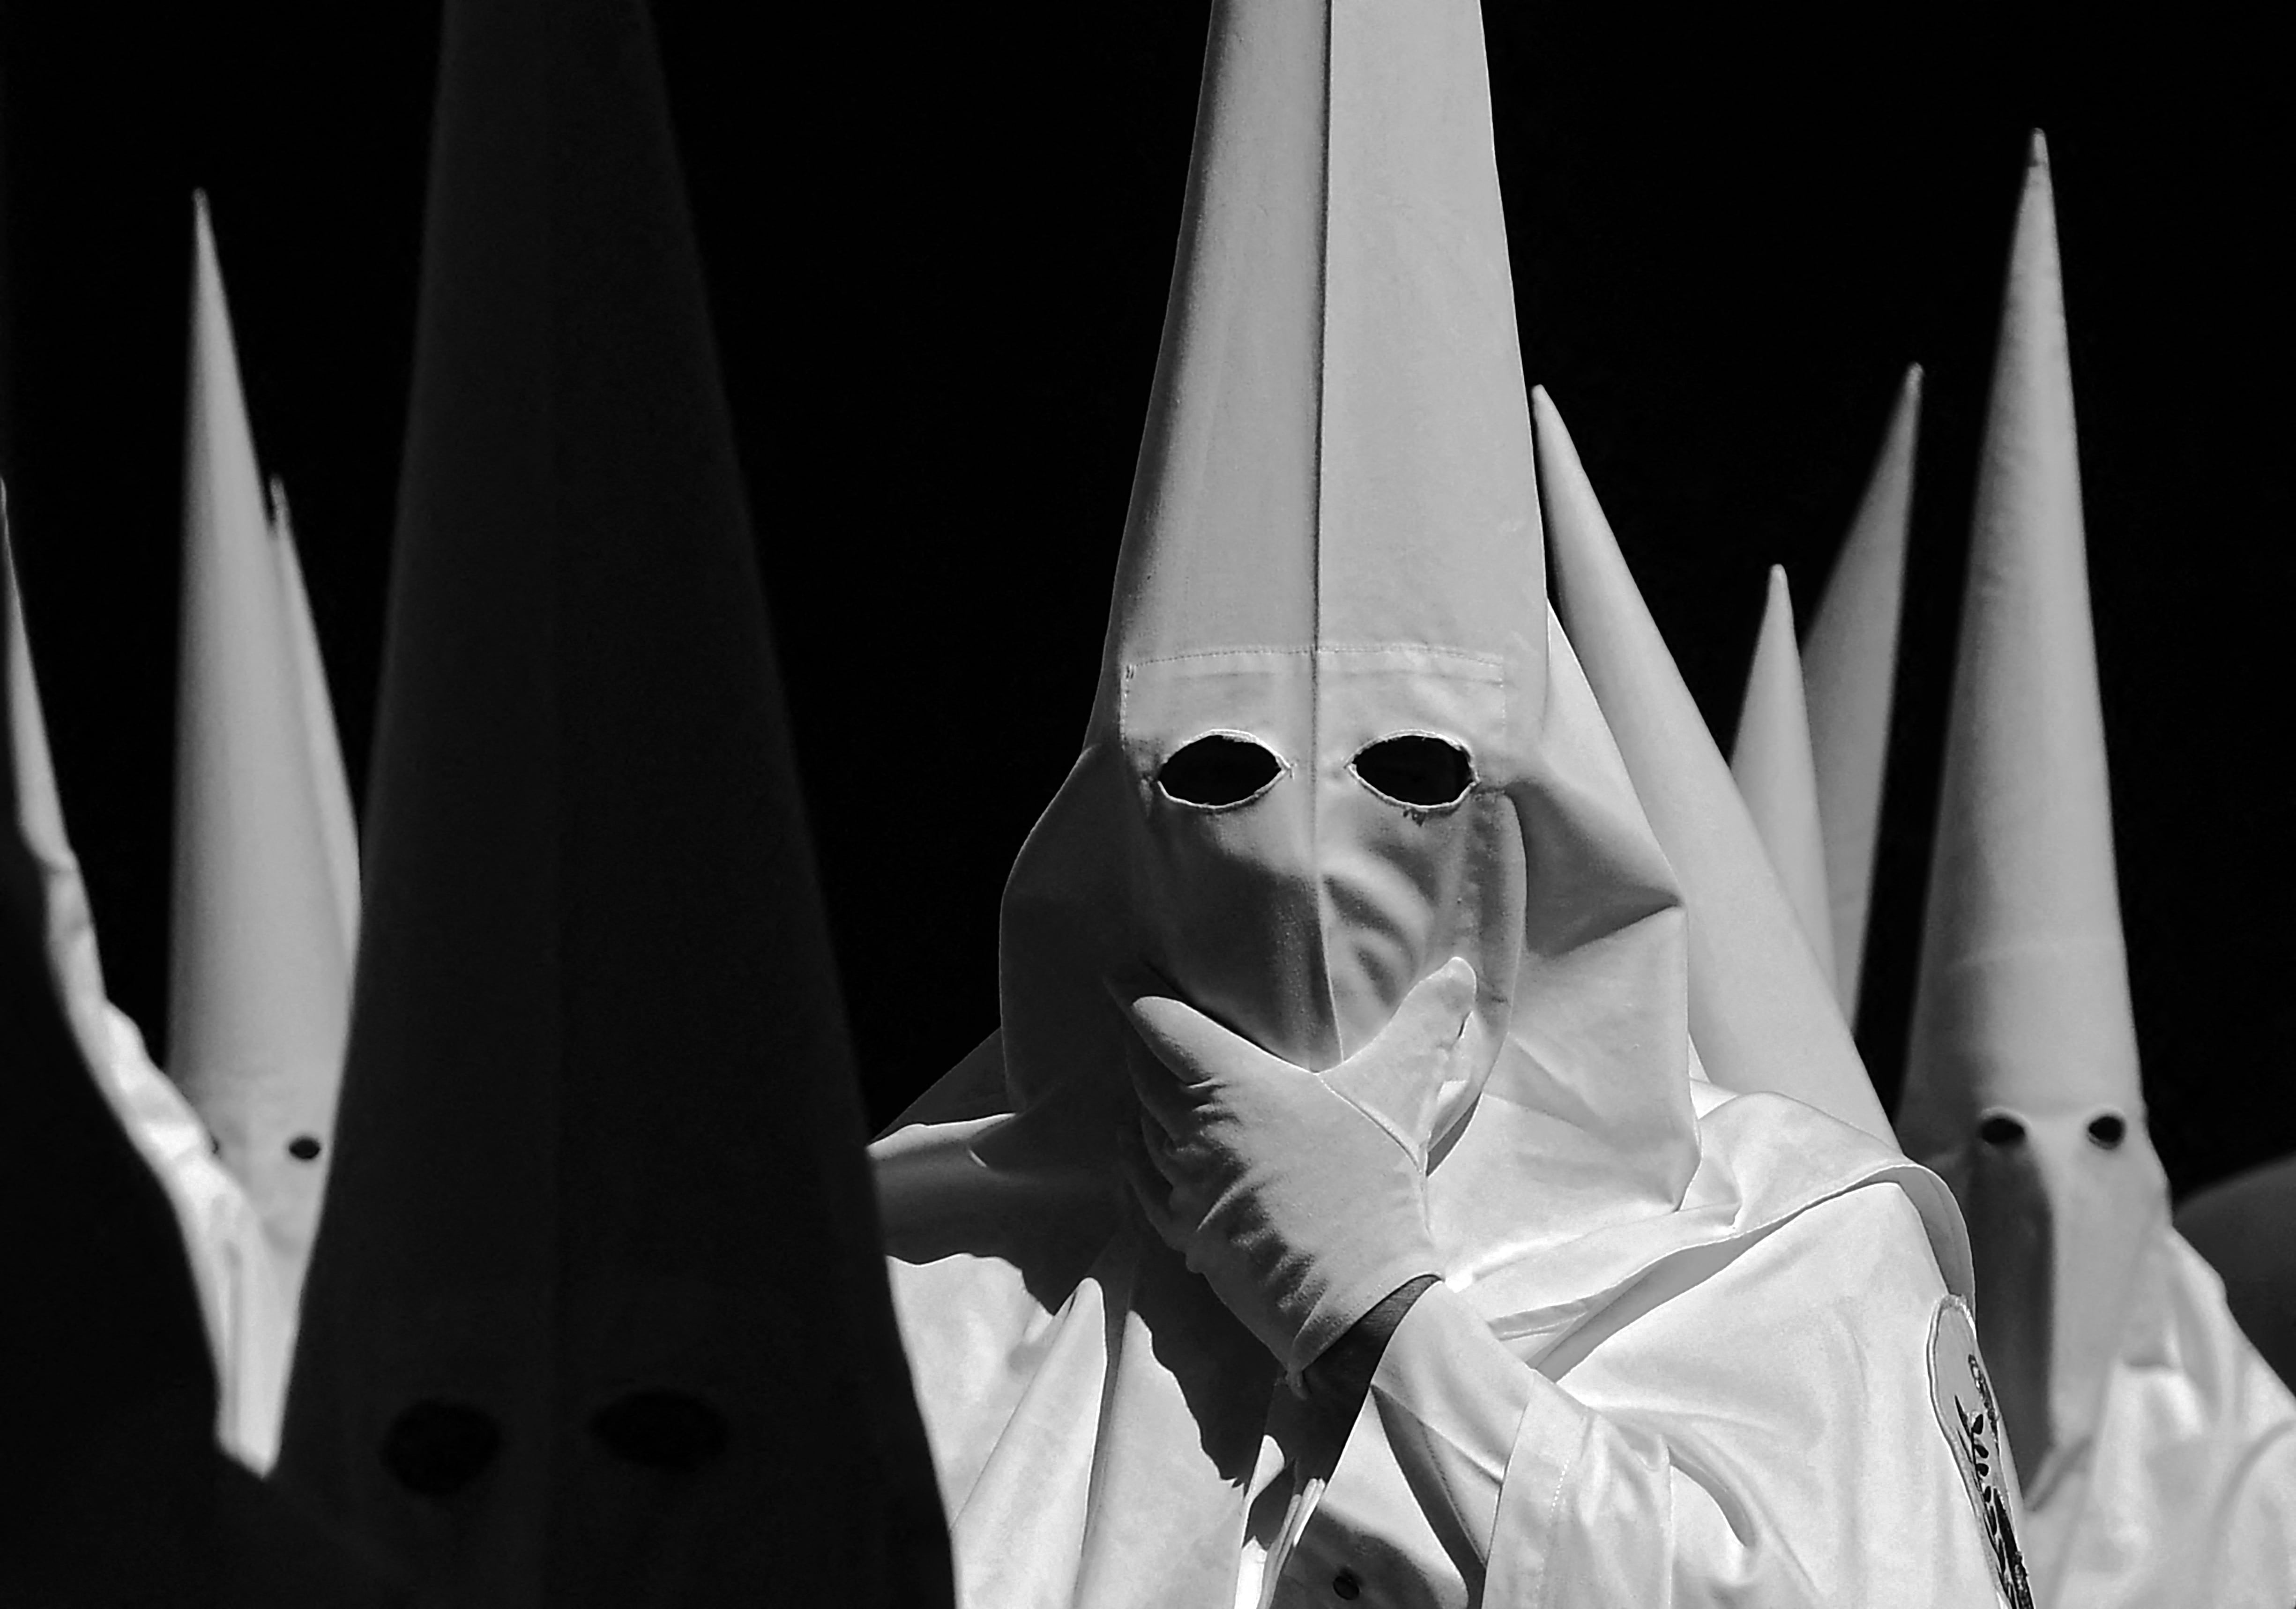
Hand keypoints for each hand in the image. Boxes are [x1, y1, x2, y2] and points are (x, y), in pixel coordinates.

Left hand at [1113, 959, 1481, 1378]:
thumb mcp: (1403, 1092)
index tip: (1118, 972)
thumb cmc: (1369, 1186)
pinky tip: (1134, 1149)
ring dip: (1139, 1099)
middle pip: (1143, 1073)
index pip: (1161, 1024)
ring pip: (1138, 1128)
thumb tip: (1459, 969)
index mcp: (1230, 1085)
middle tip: (1142, 1023)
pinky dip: (1134, 1159)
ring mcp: (1183, 1188)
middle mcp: (1191, 1131)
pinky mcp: (1185, 1236)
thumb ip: (1428, 1023)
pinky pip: (1142, 1186)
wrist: (1354, 1300)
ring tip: (1145, 1079)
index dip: (1134, 991)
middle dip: (1140, 1044)